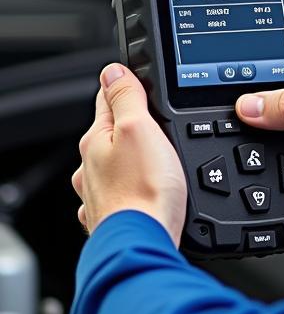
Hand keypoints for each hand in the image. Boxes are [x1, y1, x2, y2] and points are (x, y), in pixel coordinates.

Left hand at [72, 65, 186, 245]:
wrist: (144, 243)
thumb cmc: (144, 191)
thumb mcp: (140, 127)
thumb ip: (127, 96)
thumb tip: (113, 70)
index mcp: (96, 139)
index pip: (108, 98)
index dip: (129, 86)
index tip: (142, 81)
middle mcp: (91, 166)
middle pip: (113, 132)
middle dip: (135, 124)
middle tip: (162, 120)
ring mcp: (101, 193)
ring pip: (117, 164)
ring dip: (134, 157)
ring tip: (159, 156)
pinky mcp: (115, 215)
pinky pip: (124, 191)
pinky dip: (135, 186)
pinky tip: (150, 188)